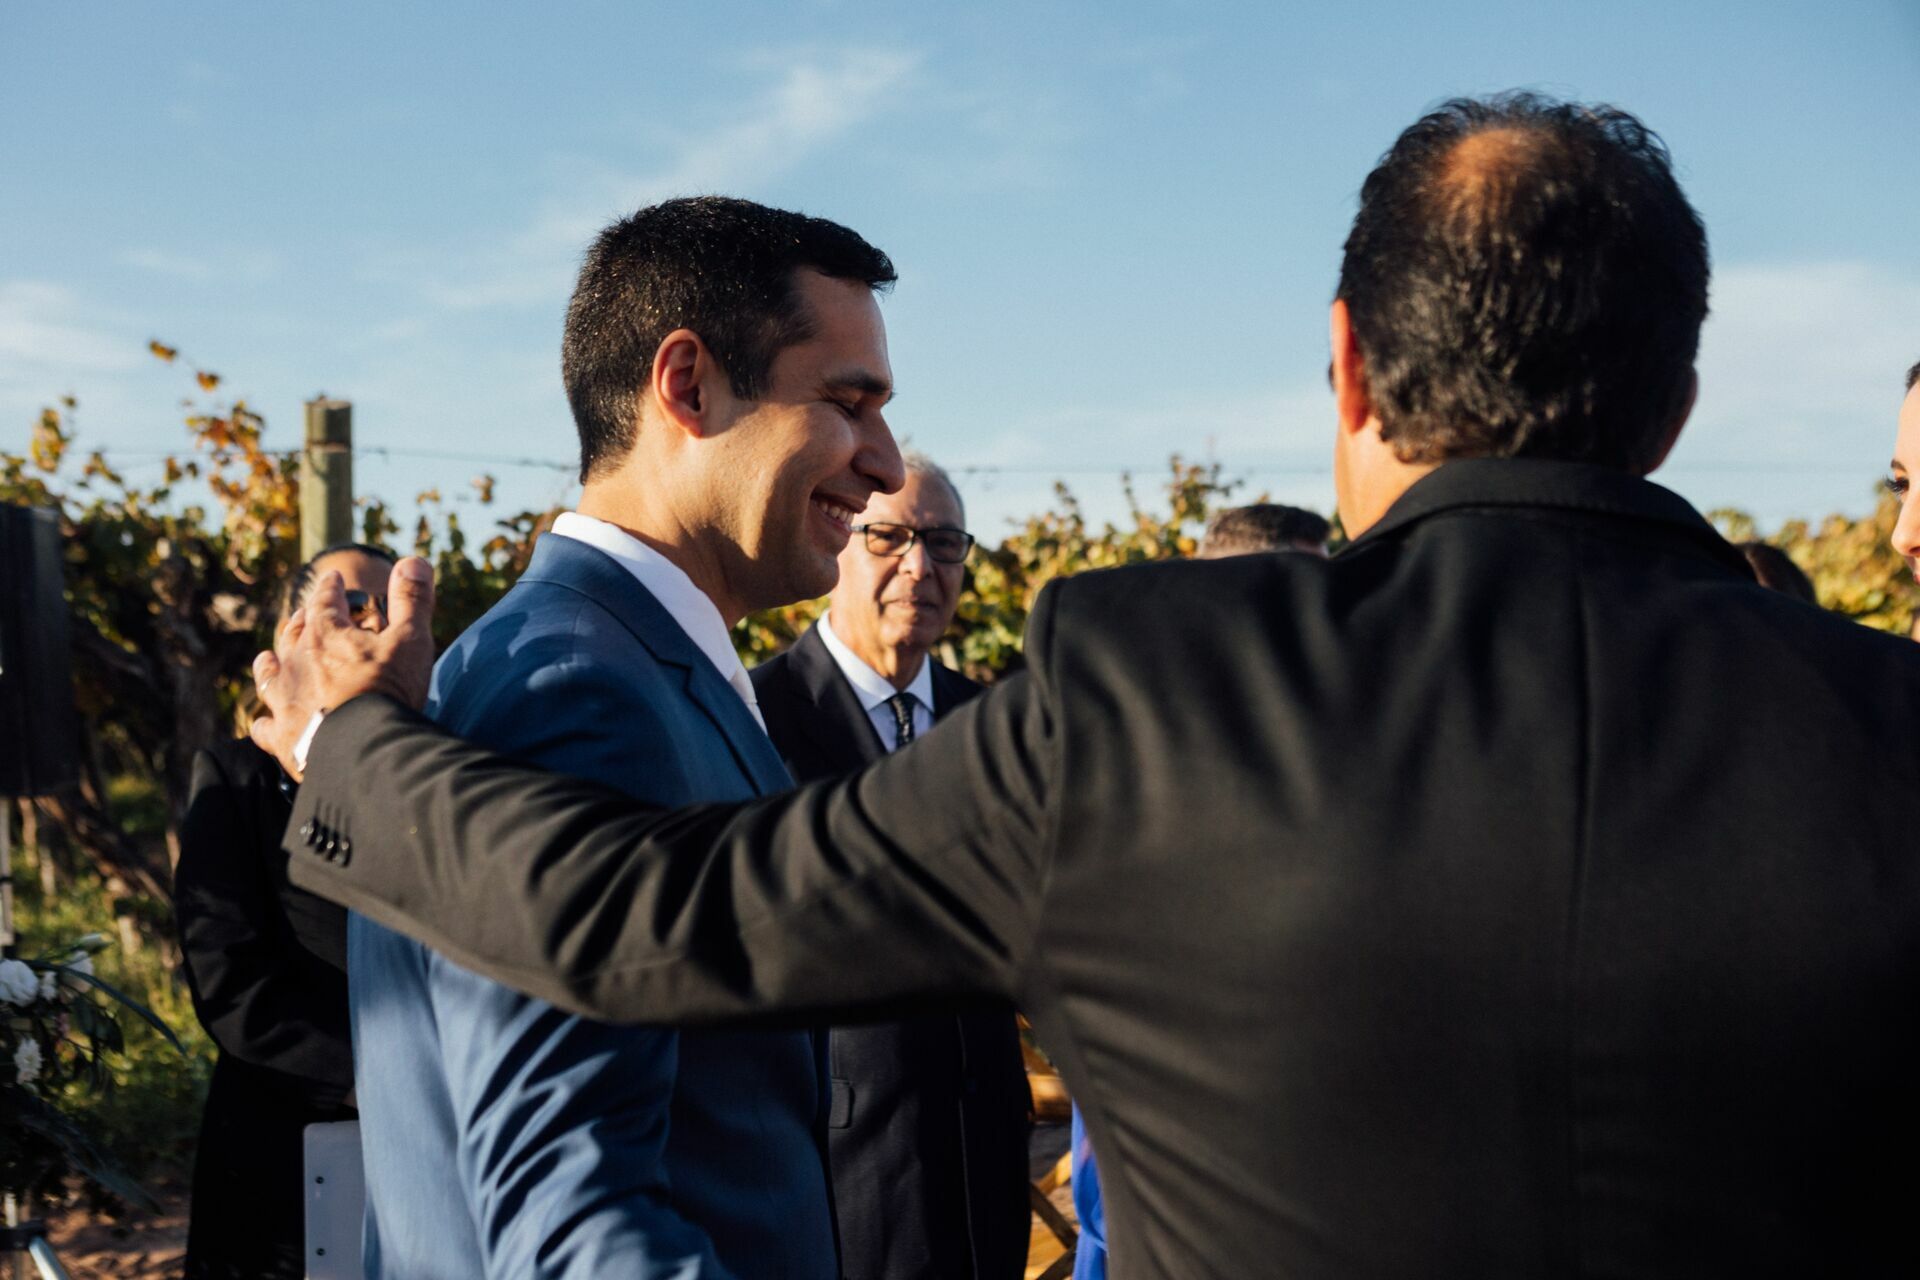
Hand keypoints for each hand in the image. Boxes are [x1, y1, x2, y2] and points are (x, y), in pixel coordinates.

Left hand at [250, 556, 435, 778]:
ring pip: (269, 675)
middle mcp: (296, 662)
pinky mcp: (281, 737)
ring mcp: (284, 700)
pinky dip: (263, 721)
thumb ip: (411, 600)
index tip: (332, 577)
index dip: (330, 587)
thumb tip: (414, 560)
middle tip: (304, 615)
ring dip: (269, 664)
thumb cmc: (387, 690)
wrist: (362, 749)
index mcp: (326, 634)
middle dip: (301, 621)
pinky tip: (261, 722)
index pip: (325, 600)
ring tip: (266, 658)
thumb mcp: (410, 640)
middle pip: (294, 634)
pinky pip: (263, 726)